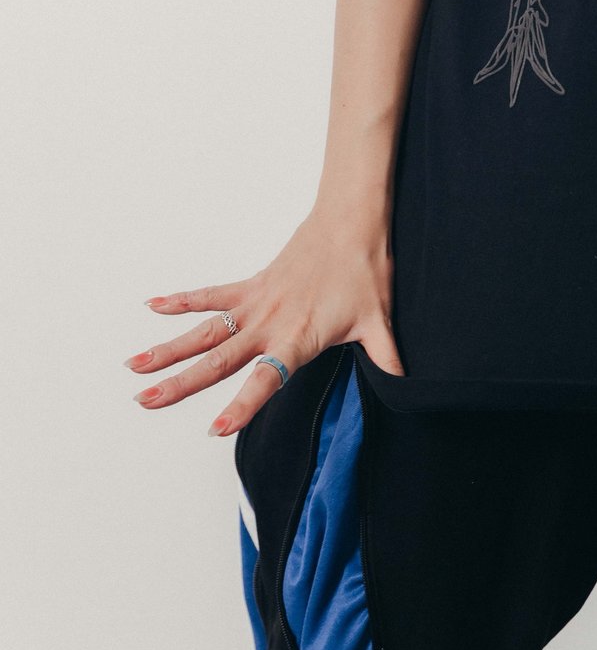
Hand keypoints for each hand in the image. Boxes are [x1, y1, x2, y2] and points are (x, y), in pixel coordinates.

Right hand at [125, 204, 404, 437]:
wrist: (352, 220)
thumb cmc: (366, 270)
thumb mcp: (381, 321)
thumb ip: (388, 359)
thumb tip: (408, 387)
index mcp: (298, 338)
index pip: (266, 379)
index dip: (242, 405)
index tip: (215, 428)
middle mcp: (270, 323)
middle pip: (219, 360)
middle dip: (182, 383)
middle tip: (146, 400)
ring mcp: (257, 303)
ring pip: (205, 332)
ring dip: (169, 349)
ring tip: (135, 368)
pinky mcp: (254, 284)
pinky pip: (212, 296)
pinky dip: (183, 301)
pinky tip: (153, 307)